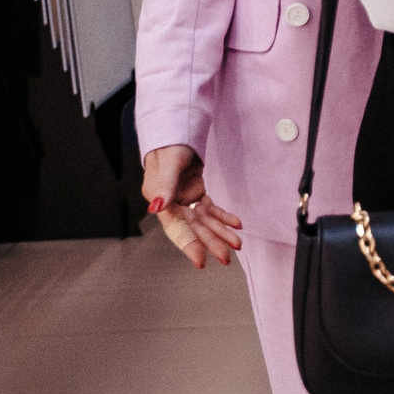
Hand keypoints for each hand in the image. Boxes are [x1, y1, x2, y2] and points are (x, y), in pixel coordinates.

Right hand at [141, 144, 242, 268]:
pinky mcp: (195, 193)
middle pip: (193, 227)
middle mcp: (171, 203)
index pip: (175, 227)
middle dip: (210, 243)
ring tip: (237, 245)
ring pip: (204, 221)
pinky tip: (236, 224)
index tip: (200, 261)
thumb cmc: (168, 145)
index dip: (188, 244)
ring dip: (220, 233)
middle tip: (226, 258)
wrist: (176, 132)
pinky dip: (223, 217)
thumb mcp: (168, 163)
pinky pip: (210, 209)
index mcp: (159, 200)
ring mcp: (183, 199)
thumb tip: (157, 208)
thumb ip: (164, 186)